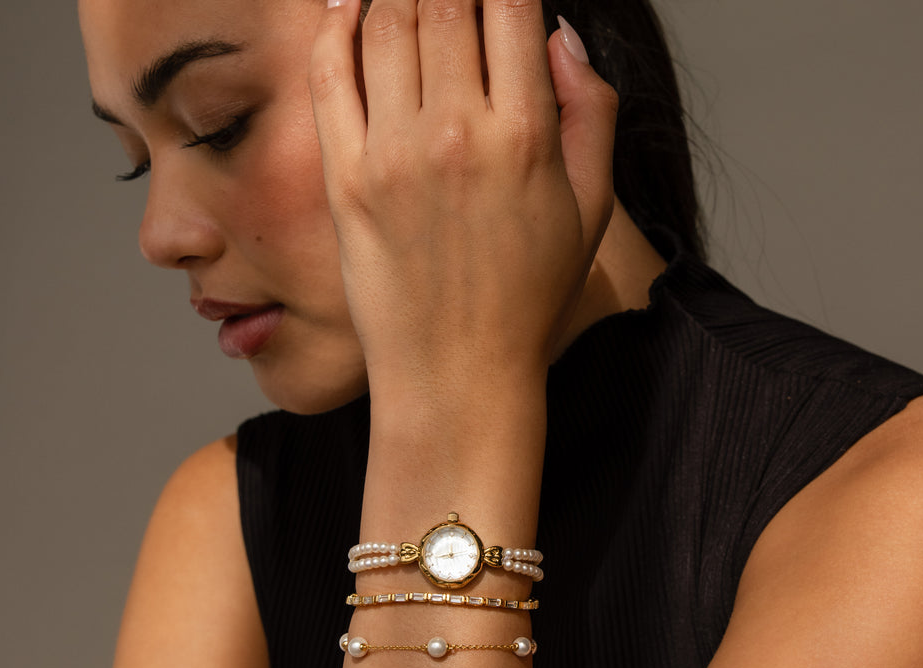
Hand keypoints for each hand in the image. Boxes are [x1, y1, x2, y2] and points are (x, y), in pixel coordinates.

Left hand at [309, 0, 617, 410]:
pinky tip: (349, 8)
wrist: (458, 375)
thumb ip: (592, 111)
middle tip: (452, 0)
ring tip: (409, 1)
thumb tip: (559, 33)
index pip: (508, 0)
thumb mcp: (591, 210)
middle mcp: (455, 133)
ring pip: (385, 20)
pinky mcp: (346, 181)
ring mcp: (393, 155)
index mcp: (525, 134)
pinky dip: (336, 24)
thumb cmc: (527, 298)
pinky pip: (330, 74)